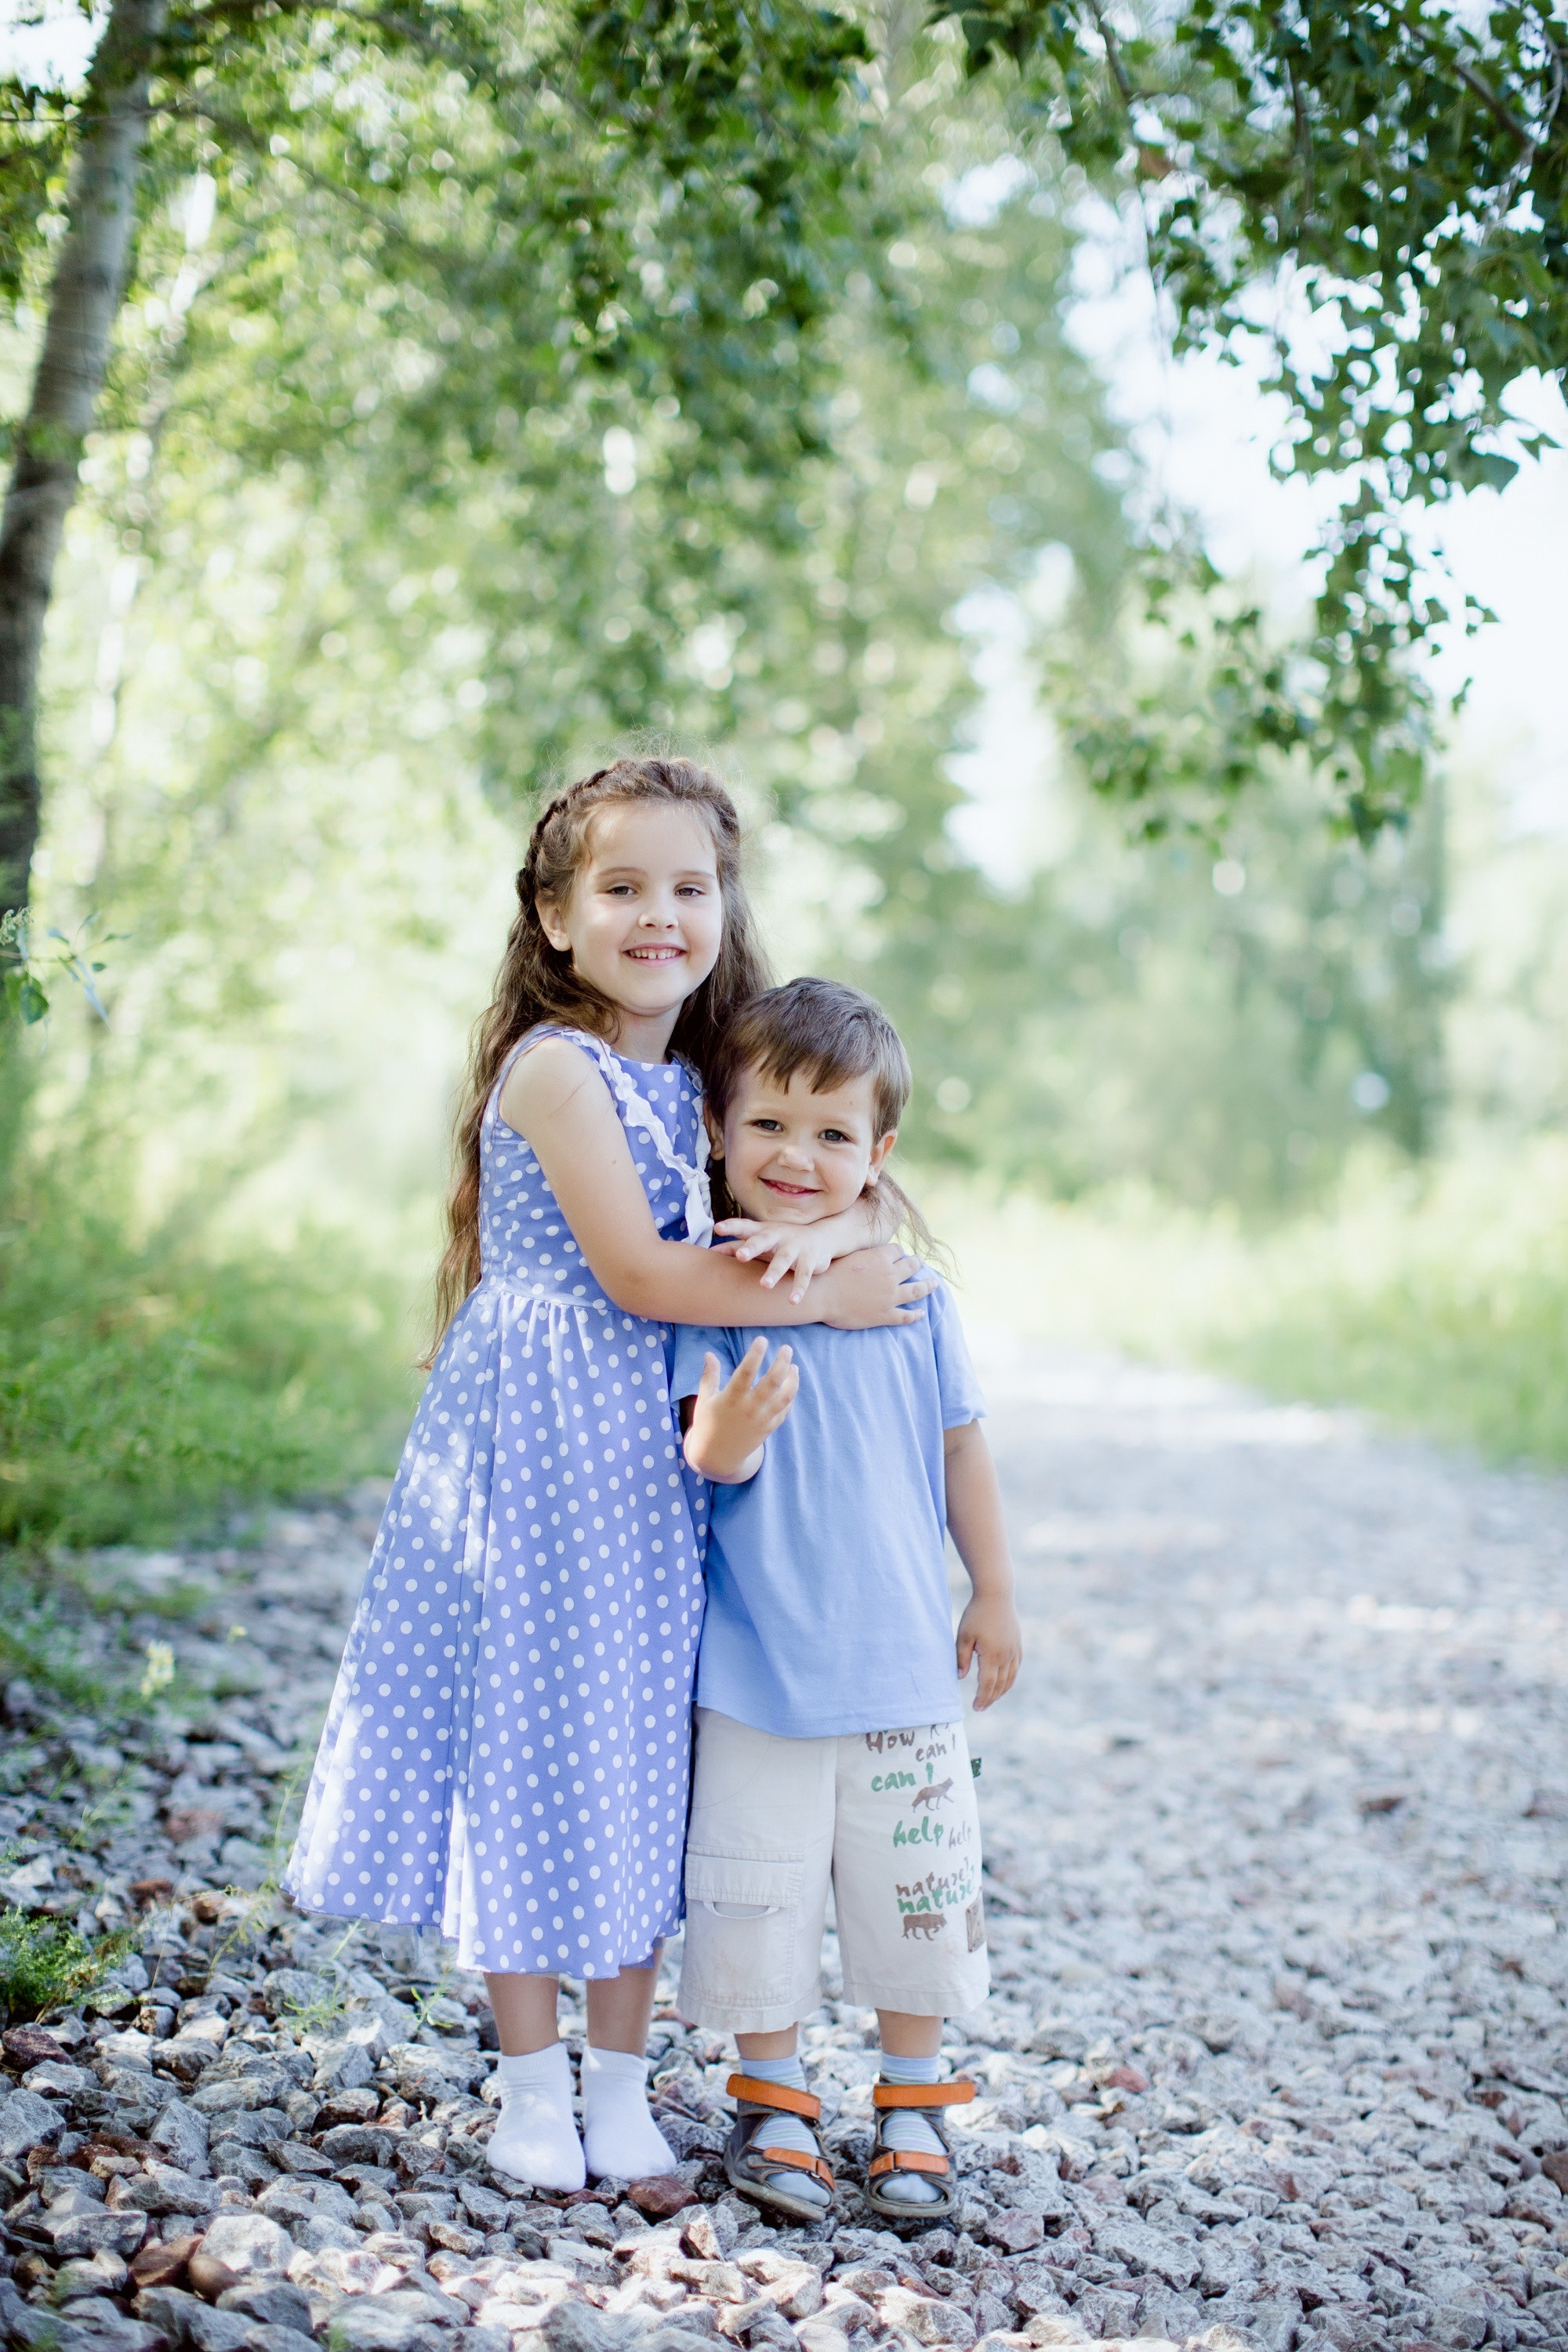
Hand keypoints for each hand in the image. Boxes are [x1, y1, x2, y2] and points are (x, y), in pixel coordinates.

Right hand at [683, 1338, 798, 1481]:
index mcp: (731, 1398)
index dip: (755, 1354)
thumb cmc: (708, 1424)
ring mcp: (761, 1419)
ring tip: (794, 1367)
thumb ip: (709, 1376)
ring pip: (784, 1396)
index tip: (762, 1340)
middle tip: (786, 1348)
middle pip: (772, 1381)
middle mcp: (749, 1408)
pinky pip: (784, 1410)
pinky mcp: (769, 1428)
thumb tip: (709, 1354)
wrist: (717, 1456)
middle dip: (782, 1362)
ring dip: (792, 1380)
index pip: (746, 1371)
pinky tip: (790, 1385)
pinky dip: (790, 1397)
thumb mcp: (704, 1400)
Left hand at [713, 1218, 838, 1304]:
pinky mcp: (809, 1260)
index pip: (745, 1227)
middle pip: (763, 1240)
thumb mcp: (760, 1240)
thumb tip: (710, 1253)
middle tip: (741, 1256)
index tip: (717, 1228)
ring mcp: (795, 1248)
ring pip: (783, 1260)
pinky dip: (799, 1288)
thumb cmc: (781, 1241)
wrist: (822, 1237)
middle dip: (752, 1247)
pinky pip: (803, 1275)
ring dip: (774, 1272)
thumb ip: (736, 1246)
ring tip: (765, 1285)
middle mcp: (778, 1236)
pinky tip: (793, 1300)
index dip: (731, 1227)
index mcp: (763, 1231)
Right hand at [819, 1244, 934, 1329]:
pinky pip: (906, 1316)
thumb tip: (874, 1251)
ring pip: (916, 1290)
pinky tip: (921, 1313)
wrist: (822, 1295)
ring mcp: (890, 1297)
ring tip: (934, 1284)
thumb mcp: (850, 1255)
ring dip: (927, 1286)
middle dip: (916, 1263)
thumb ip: (866, 1254)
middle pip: (911, 1266)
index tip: (898, 1255)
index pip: (898, 1251)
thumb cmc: (830, 1273)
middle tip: (920, 1263)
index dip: (898, 1253)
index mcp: (881, 1258)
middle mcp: (890, 1275)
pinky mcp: (885, 1315)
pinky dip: (915, 1315)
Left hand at [956, 1592, 1021, 1709]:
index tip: (975, 1707)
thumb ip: (961, 1658)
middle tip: (981, 1707)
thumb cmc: (976, 1614)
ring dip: (1001, 1691)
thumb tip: (960, 1677)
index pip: (987, 1684)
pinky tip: (1004, 1681)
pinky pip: (1016, 1667)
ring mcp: (1014, 1650)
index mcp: (992, 1655)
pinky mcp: (1018, 1644)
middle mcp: (1006, 1656)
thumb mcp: (963, 1635)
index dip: (982, 1698)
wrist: (996, 1595)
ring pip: (1010, 1678)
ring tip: (991, 1698)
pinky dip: (1010, 1679)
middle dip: (990, 1698)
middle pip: (1000, 1685)